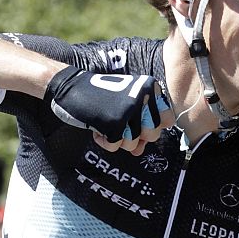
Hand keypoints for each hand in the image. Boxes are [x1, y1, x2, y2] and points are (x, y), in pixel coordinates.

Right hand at [46, 67, 173, 156]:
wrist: (70, 86)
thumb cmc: (99, 96)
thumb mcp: (125, 104)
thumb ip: (139, 126)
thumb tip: (140, 151)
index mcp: (150, 89)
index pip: (168, 120)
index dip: (152, 127)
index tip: (136, 122)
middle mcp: (143, 97)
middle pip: (152, 135)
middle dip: (135, 136)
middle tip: (118, 125)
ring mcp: (130, 110)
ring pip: (134, 143)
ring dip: (117, 139)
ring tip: (106, 125)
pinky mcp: (114, 122)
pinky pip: (116, 146)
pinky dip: (104, 142)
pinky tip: (97, 128)